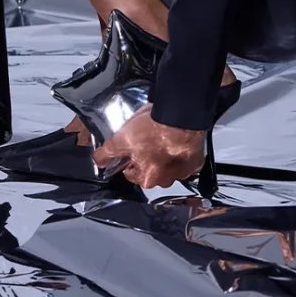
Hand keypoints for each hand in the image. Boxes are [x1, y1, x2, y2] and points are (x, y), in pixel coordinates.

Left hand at [92, 102, 206, 188]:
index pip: (131, 174)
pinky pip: (186, 161)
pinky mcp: (196, 161)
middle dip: (148, 159)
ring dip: (165, 157)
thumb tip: (99, 160)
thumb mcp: (121, 138)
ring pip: (169, 167)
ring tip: (161, 138)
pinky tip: (176, 141)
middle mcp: (166, 180)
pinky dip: (181, 154)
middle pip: (151, 172)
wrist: (181, 116)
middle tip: (147, 139)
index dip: (129, 159)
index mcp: (148, 178)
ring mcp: (183, 172)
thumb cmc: (154, 128)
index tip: (132, 147)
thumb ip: (107, 153)